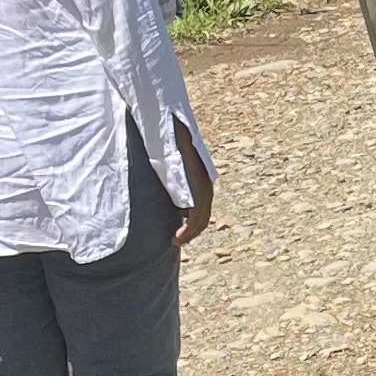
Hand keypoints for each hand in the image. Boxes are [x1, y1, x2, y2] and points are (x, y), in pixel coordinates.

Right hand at [171, 121, 214, 247]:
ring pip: (201, 220)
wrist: (174, 134)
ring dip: (189, 234)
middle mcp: (207, 188)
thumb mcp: (172, 170)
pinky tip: (177, 237)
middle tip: (176, 241)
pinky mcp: (199, 190)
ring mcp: (205, 189)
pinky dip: (188, 230)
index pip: (201, 210)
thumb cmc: (169, 149)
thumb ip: (174, 184)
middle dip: (191, 232)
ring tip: (175, 241)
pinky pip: (196, 217)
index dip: (191, 224)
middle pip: (203, 218)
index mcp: (202, 183)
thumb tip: (168, 198)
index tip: (178, 233)